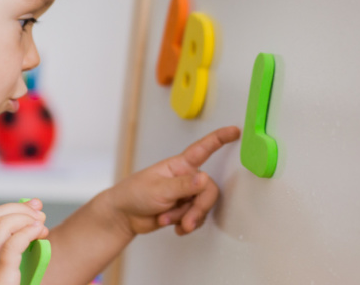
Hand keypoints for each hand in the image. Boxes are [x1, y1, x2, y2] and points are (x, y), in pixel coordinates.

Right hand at [0, 199, 48, 284]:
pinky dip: (27, 232)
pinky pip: (12, 245)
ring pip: (0, 224)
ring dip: (24, 216)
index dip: (13, 209)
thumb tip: (35, 243)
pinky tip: (38, 233)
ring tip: (41, 223)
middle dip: (19, 207)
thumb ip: (10, 263)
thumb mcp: (0, 281)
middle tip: (40, 212)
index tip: (33, 208)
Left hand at [108, 126, 239, 235]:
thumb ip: (182, 186)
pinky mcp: (184, 210)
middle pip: (208, 190)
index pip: (203, 149)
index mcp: (179, 165)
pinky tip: (176, 228)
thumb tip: (205, 179)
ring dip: (188, 218)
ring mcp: (186, 195)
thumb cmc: (135, 194)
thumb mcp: (158, 189)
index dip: (219, 139)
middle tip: (187, 221)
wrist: (124, 216)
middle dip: (198, 208)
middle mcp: (186, 178)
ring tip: (167, 220)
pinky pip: (197, 218)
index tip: (235, 131)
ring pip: (202, 207)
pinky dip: (187, 225)